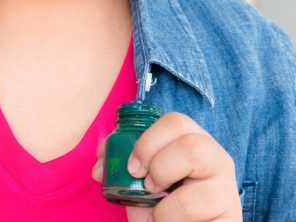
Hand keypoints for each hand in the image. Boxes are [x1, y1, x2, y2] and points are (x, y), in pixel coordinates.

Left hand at [92, 112, 241, 220]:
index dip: (149, 141)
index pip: (175, 121)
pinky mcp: (231, 213)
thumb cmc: (165, 210)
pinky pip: (199, 206)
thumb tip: (100, 164)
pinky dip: (173, 219)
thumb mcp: (141, 186)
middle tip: (147, 187)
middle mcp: (215, 158)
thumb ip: (122, 168)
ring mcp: (227, 186)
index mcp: (191, 141)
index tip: (132, 167)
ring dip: (168, 199)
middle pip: (191, 142)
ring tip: (161, 213)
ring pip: (199, 171)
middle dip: (159, 165)